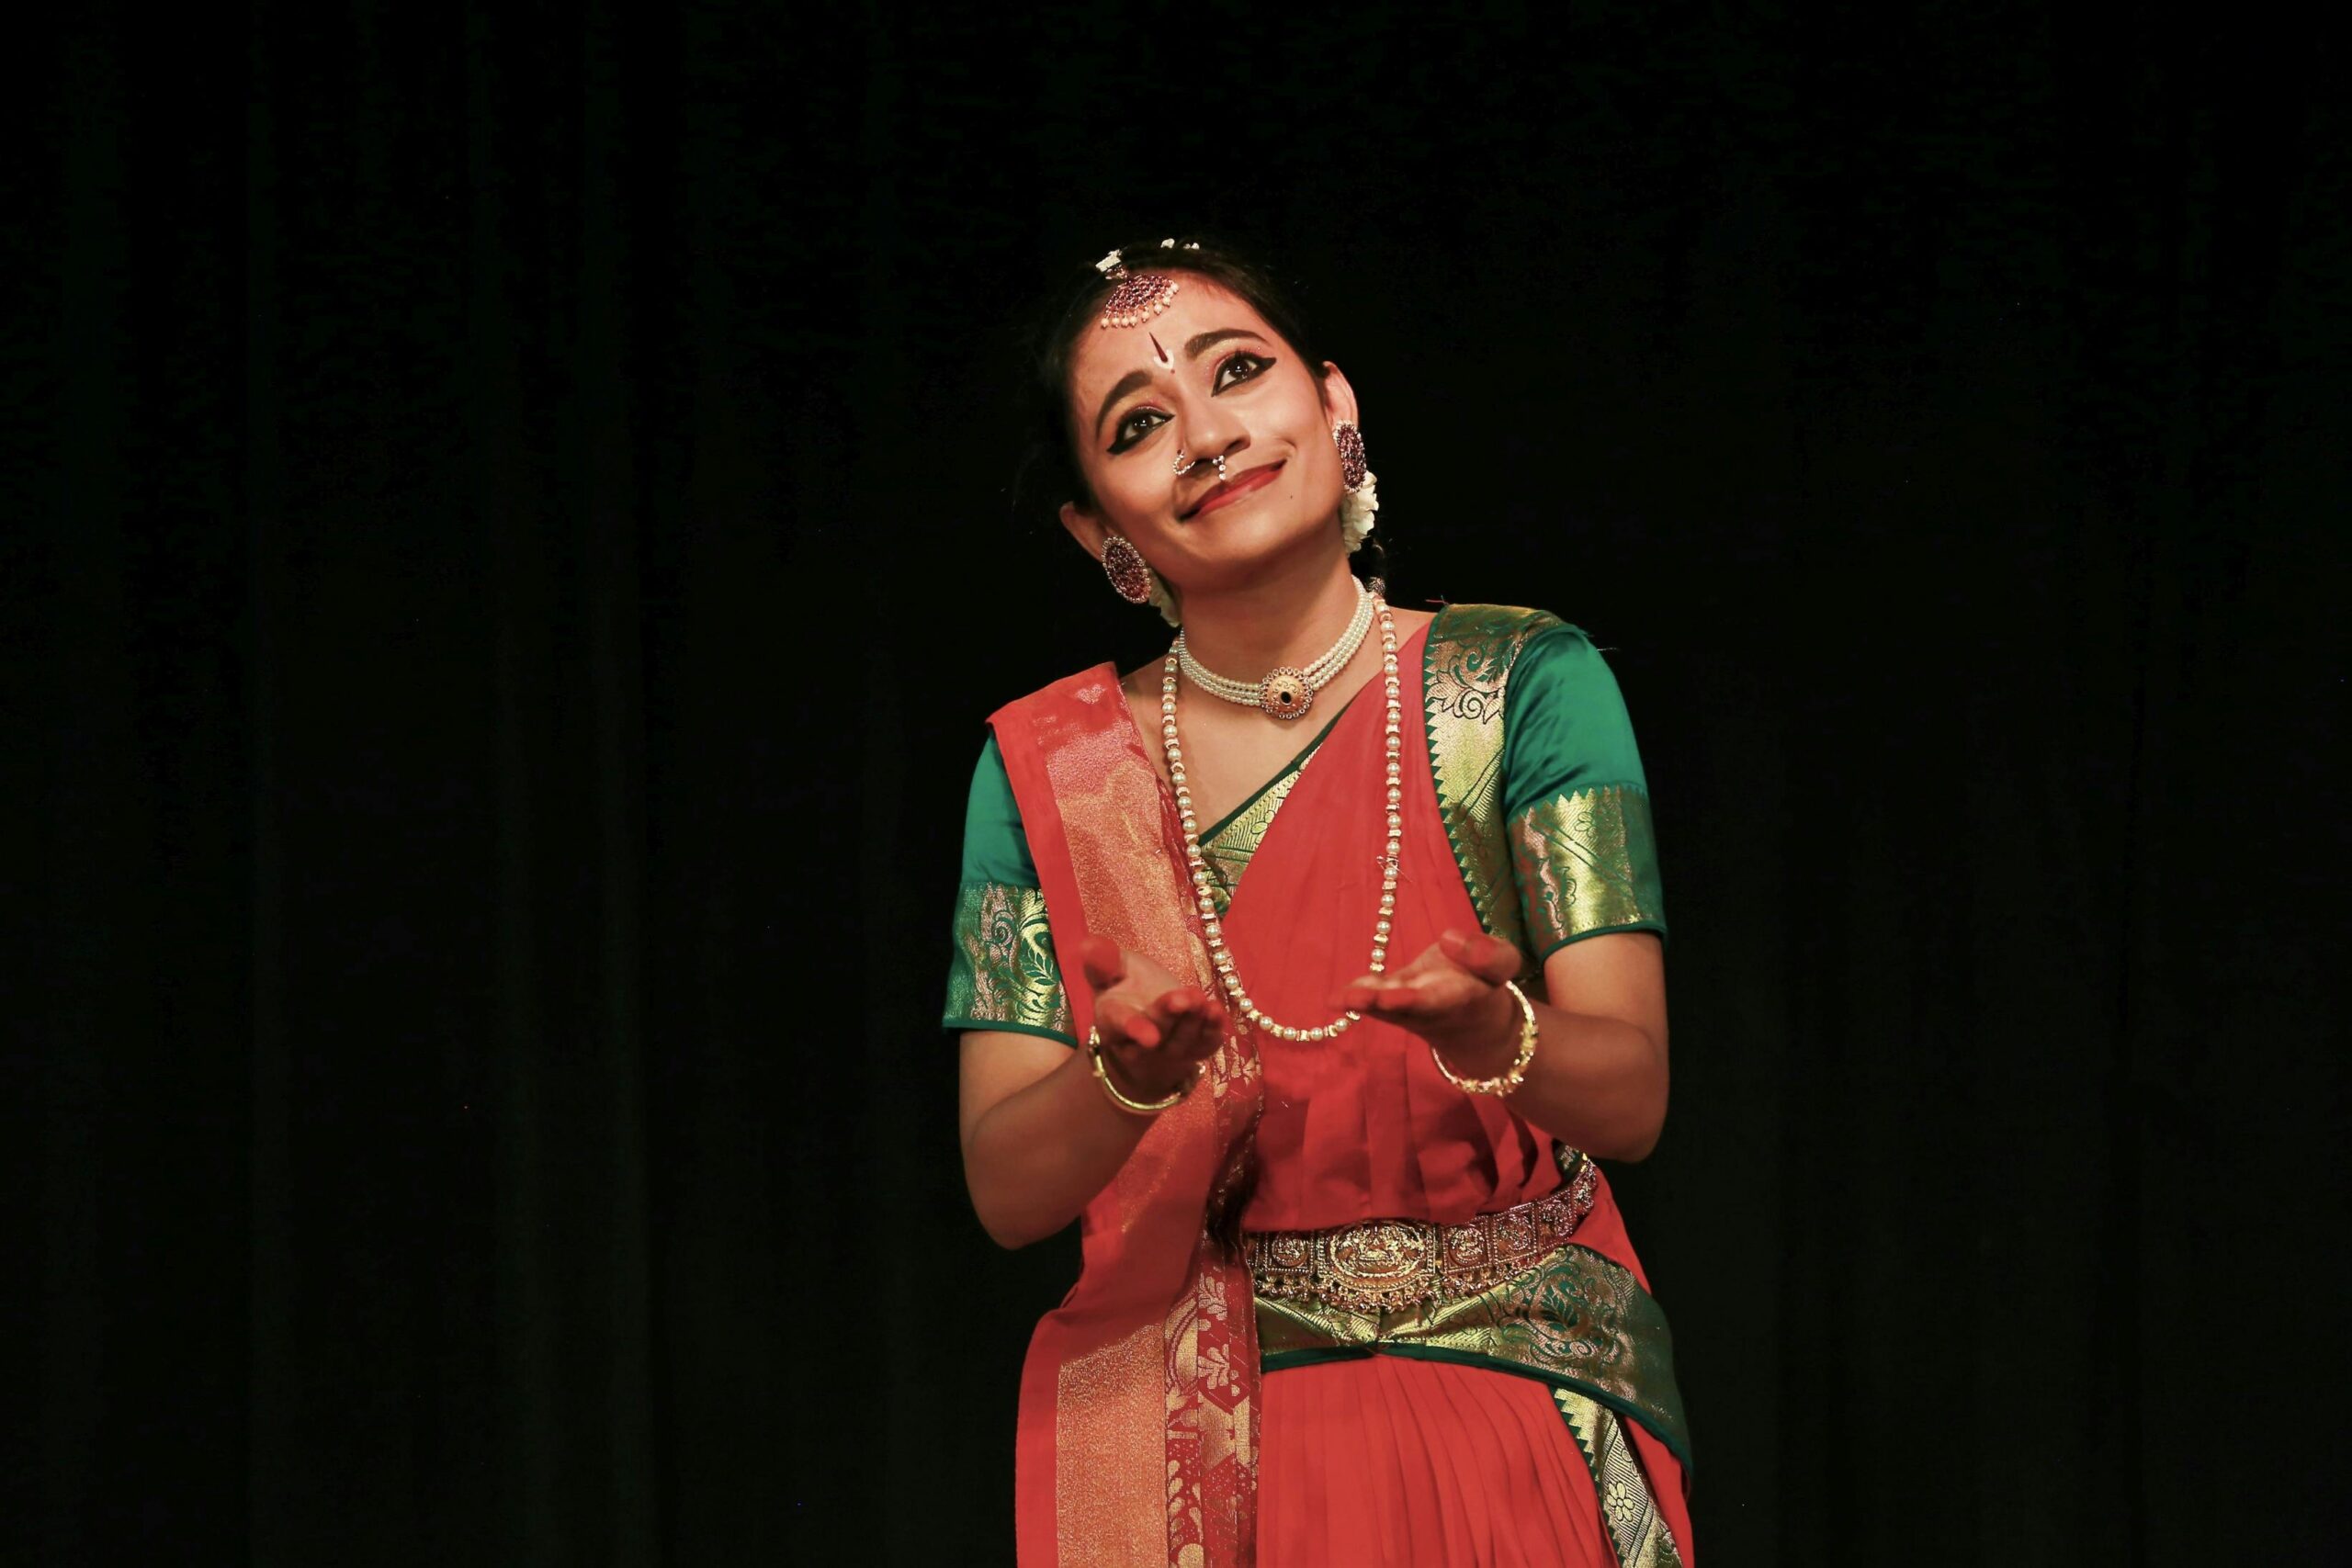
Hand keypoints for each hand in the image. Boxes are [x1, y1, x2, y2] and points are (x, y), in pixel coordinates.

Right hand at [1075, 936, 1229, 1103]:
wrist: (1149, 1016)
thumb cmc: (1126, 987)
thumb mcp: (1113, 969)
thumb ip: (1103, 961)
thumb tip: (1086, 944)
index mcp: (1112, 1020)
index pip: (1121, 1025)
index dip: (1134, 1029)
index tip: (1149, 1037)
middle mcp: (1140, 1042)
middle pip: (1157, 1031)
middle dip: (1170, 1016)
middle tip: (1183, 998)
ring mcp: (1169, 1049)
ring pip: (1182, 1040)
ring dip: (1194, 1020)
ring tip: (1200, 998)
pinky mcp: (1196, 1050)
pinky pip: (1206, 1044)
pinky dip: (1214, 1030)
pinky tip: (1217, 1011)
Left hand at [1331, 928, 1525, 1079]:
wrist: (1474, 1022)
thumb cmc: (1484, 982)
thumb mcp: (1503, 964)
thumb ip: (1488, 953)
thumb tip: (1449, 938)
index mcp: (1465, 996)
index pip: (1449, 995)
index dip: (1426, 994)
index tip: (1397, 994)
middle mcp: (1433, 1007)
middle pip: (1412, 1008)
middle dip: (1390, 1003)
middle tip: (1360, 998)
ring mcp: (1409, 1007)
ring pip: (1389, 1009)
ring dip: (1367, 1004)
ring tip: (1342, 998)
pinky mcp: (1393, 1002)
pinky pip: (1377, 1002)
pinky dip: (1357, 999)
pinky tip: (1334, 999)